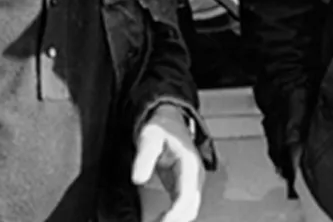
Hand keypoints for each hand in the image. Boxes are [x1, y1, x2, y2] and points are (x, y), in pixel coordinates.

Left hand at [132, 104, 204, 221]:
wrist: (170, 121)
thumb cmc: (162, 127)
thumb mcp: (149, 137)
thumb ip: (144, 157)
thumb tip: (138, 179)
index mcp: (189, 164)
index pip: (186, 195)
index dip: (175, 214)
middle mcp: (195, 176)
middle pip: (190, 208)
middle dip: (173, 221)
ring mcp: (191, 183)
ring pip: (188, 211)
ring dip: (172, 221)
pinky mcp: (184, 188)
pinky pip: (182, 209)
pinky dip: (171, 218)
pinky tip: (156, 221)